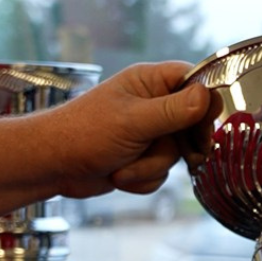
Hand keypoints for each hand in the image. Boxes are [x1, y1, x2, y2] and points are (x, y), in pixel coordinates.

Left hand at [41, 60, 209, 199]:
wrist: (54, 166)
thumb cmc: (83, 134)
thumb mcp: (133, 121)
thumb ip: (173, 111)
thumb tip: (207, 97)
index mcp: (149, 82)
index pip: (195, 81)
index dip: (206, 103)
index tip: (205, 127)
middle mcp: (153, 104)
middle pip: (193, 125)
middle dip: (176, 148)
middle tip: (165, 152)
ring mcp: (150, 132)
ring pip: (178, 155)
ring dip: (152, 168)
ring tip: (124, 166)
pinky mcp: (145, 157)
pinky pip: (164, 173)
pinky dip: (144, 179)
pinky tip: (121, 174)